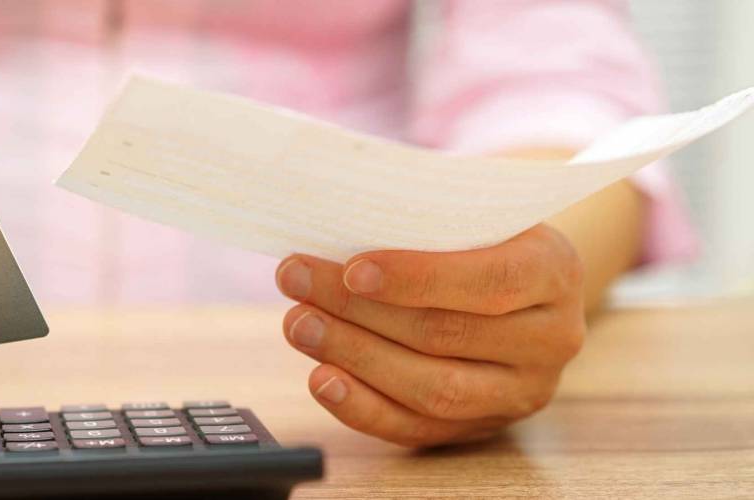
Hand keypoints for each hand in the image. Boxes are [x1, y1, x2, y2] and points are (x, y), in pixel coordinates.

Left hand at [275, 225, 584, 446]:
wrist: (524, 281)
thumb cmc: (484, 236)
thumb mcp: (475, 212)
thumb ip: (425, 222)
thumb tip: (336, 232)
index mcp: (554, 271)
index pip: (488, 282)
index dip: (417, 278)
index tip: (353, 269)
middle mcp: (551, 338)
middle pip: (445, 334)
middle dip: (358, 311)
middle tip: (297, 282)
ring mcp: (521, 391)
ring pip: (432, 388)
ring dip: (354, 357)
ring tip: (300, 325)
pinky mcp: (484, 426)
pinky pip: (419, 428)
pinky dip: (363, 408)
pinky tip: (323, 380)